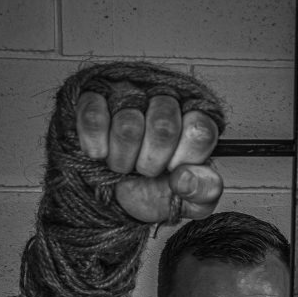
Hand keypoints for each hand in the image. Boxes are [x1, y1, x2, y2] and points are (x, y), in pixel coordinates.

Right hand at [75, 86, 221, 223]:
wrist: (111, 195)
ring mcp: (127, 95)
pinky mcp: (93, 98)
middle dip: (151, 162)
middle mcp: (163, 100)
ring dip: (121, 159)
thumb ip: (204, 192)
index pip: (200, 130)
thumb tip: (185, 179)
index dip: (184, 158)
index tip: (173, 170)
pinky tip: (100, 154)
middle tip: (145, 170)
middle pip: (164, 126)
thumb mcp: (188, 202)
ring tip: (122, 164)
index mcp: (192, 123)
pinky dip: (96, 146)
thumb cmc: (153, 189)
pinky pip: (93, 118)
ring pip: (127, 124)